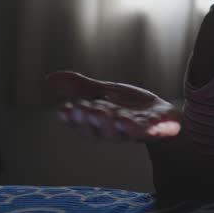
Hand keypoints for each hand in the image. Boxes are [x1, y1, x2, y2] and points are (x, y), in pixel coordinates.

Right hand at [47, 71, 181, 142]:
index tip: (63, 109)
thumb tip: (49, 78)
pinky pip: (147, 131)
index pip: (82, 125)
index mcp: (101, 124)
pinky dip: (139, 128)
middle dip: (90, 120)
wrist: (165, 115)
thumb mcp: (104, 92)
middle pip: (99, 131)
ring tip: (103, 114)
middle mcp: (116, 131)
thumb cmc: (131, 106)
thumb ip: (81, 87)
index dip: (73, 120)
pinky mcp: (156, 129)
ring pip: (121, 133)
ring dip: (111, 125)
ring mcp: (137, 132)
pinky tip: (129, 120)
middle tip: (82, 108)